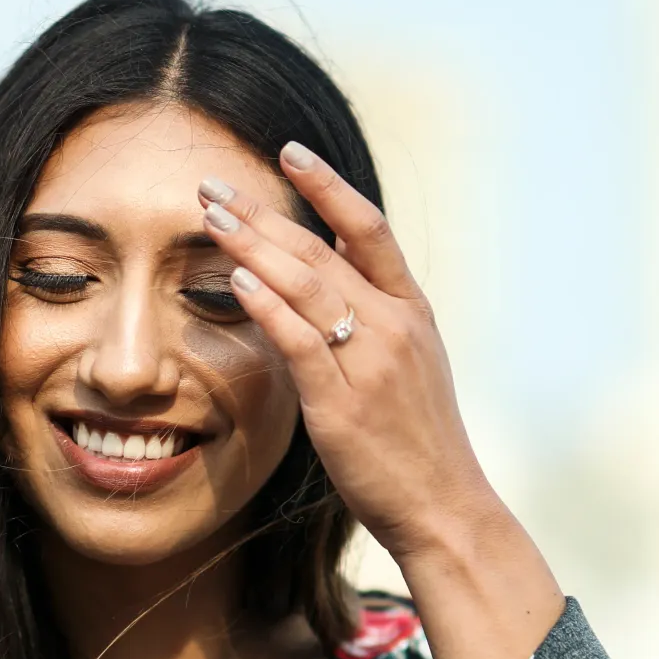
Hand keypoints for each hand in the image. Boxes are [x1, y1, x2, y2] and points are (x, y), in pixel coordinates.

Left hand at [198, 144, 563, 658]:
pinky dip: (269, 308)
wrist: (445, 508)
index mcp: (412, 313)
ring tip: (212, 216)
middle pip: (323, 249)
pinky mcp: (344, 404)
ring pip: (308, 285)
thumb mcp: (408, 369)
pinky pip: (302, 342)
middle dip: (264, 212)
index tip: (290, 151)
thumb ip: (372, 322)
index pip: (370, 230)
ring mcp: (371, 363)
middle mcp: (395, 327)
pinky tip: (237, 282)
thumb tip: (328, 281)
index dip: (329, 186)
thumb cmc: (417, 446)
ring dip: (254, 246)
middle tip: (214, 185)